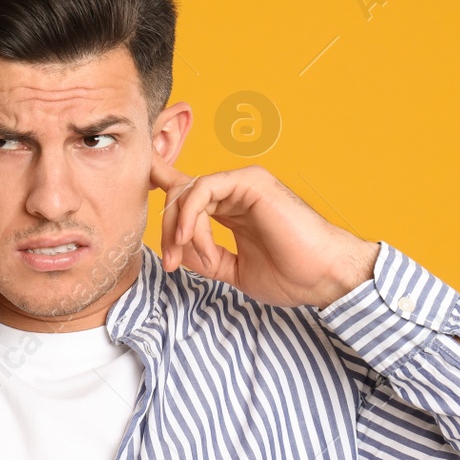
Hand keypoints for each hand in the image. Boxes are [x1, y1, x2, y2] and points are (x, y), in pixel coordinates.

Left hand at [150, 156, 379, 309]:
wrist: (324, 278)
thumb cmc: (292, 276)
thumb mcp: (234, 271)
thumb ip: (205, 258)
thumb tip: (174, 251)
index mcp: (232, 209)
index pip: (189, 190)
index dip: (160, 184)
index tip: (135, 186)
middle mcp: (236, 191)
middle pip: (180, 194)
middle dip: (167, 229)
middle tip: (170, 261)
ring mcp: (244, 183)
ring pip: (188, 191)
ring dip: (178, 228)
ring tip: (185, 258)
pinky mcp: (251, 182)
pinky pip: (203, 189)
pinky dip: (191, 216)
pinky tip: (192, 240)